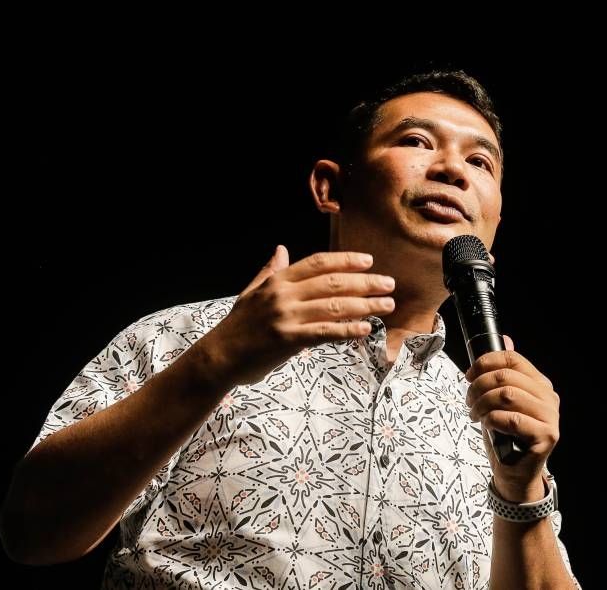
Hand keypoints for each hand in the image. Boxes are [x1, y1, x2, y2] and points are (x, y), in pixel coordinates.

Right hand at [198, 246, 395, 386]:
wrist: (218, 357)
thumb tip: (281, 249)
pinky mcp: (287, 340)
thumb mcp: (251, 292)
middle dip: (365, 282)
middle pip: (332, 283)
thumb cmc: (237, 327)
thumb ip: (269, 271)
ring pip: (333, 306)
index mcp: (277, 280)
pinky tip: (366, 329)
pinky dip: (348, 330)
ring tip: (386, 305)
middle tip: (388, 284)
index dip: (345, 260)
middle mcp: (283, 295)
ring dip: (365, 305)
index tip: (369, 261)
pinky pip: (324, 332)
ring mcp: (285, 317)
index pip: (318, 263)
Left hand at [465, 337, 560, 501]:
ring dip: (482, 403)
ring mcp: (550, 418)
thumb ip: (505, 373)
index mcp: (540, 384)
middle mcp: (549, 398)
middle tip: (468, 401)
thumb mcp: (502, 401)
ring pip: (507, 395)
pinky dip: (491, 419)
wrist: (514, 474)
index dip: (486, 362)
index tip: (469, 375)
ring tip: (475, 414)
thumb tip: (505, 339)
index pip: (514, 359)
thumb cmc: (505, 436)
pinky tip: (486, 425)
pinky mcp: (545, 437)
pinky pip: (511, 419)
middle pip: (506, 376)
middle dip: (479, 386)